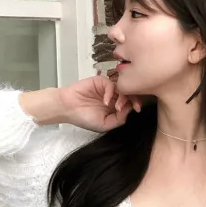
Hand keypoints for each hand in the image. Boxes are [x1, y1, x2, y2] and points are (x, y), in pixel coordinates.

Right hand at [23, 78, 141, 133]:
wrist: (67, 108)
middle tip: (134, 106)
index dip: (136, 104)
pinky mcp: (100, 81)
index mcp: (115, 107)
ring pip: (122, 88)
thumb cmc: (84, 118)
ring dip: (122, 97)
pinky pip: (111, 84)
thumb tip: (130, 110)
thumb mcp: (104, 125)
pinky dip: (110, 92)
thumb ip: (119, 119)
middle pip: (129, 93)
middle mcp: (113, 96)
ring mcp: (107, 89)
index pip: (131, 102)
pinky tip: (105, 101)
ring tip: (115, 107)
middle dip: (133, 99)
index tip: (138, 109)